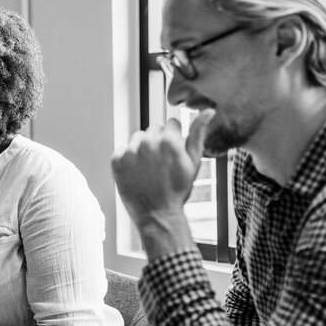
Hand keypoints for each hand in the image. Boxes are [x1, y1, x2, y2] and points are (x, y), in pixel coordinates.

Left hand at [111, 109, 214, 226]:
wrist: (157, 214)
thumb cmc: (178, 190)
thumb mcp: (193, 162)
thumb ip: (198, 134)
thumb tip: (208, 111)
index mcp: (169, 140)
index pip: (170, 124)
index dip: (173, 139)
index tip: (172, 155)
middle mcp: (148, 142)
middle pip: (153, 130)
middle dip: (157, 142)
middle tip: (161, 165)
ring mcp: (130, 151)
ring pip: (137, 138)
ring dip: (141, 148)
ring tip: (148, 169)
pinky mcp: (116, 160)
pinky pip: (123, 149)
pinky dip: (127, 159)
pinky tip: (136, 173)